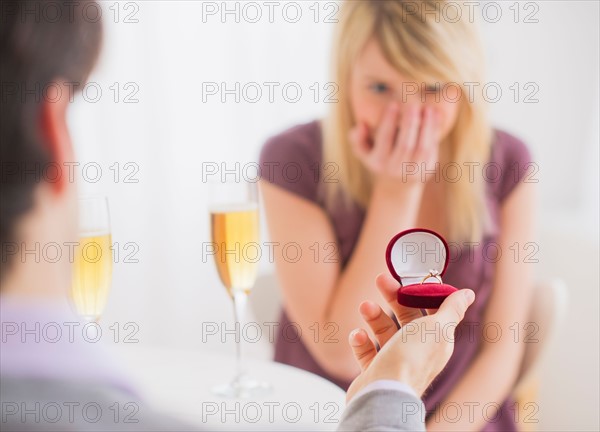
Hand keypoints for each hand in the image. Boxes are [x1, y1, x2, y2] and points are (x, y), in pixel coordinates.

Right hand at [345, 273, 474, 402]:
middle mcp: (418, 352)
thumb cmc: (411, 358)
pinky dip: (361, 341)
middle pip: (406, 318)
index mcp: (437, 341)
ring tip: (364, 307)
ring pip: (385, 332)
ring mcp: (396, 362)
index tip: (409, 279)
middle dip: (393, 297)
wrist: (383, 393)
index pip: (432, 311)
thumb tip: (467, 294)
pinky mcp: (376, 371)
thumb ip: (452, 309)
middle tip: (380, 279)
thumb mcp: (437, 328)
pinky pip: (367, 351)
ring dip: (374, 317)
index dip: (421, 293)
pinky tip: (357, 335)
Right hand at [349, 103, 440, 190]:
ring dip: (427, 127)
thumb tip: (362, 124)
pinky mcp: (426, 170)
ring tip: (428, 109)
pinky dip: (435, 132)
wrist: (397, 184)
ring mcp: (412, 171)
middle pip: (405, 145)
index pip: (384, 139)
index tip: (394, 104)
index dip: (389, 121)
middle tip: (413, 105)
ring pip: (422, 148)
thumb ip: (358, 138)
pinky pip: (433, 149)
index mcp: (378, 162)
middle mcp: (395, 168)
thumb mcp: (363, 152)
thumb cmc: (379, 159)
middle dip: (410, 123)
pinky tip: (436, 116)